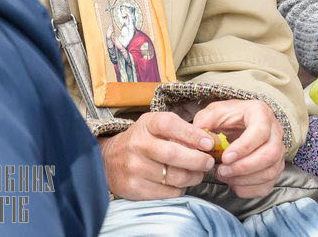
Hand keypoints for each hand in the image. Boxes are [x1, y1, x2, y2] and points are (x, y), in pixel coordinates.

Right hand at [98, 111, 215, 200]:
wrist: (108, 160)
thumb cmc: (142, 139)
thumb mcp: (156, 125)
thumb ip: (180, 130)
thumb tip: (208, 142)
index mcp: (147, 124)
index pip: (171, 125)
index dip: (193, 134)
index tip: (209, 143)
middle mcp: (138, 145)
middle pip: (174, 154)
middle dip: (198, 160)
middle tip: (208, 162)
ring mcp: (134, 168)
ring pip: (175, 177)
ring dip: (193, 177)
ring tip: (198, 173)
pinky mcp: (134, 188)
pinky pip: (168, 192)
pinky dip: (180, 189)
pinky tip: (180, 183)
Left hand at [192, 99, 285, 198]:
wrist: (239, 124)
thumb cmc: (228, 118)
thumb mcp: (214, 112)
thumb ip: (204, 121)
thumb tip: (203, 142)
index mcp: (261, 113)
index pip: (260, 131)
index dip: (244, 148)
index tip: (225, 157)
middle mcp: (275, 132)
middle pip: (270, 154)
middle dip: (243, 167)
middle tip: (222, 170)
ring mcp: (278, 151)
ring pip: (270, 172)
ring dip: (244, 180)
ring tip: (224, 176)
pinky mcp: (274, 168)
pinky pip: (266, 186)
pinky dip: (248, 189)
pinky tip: (233, 183)